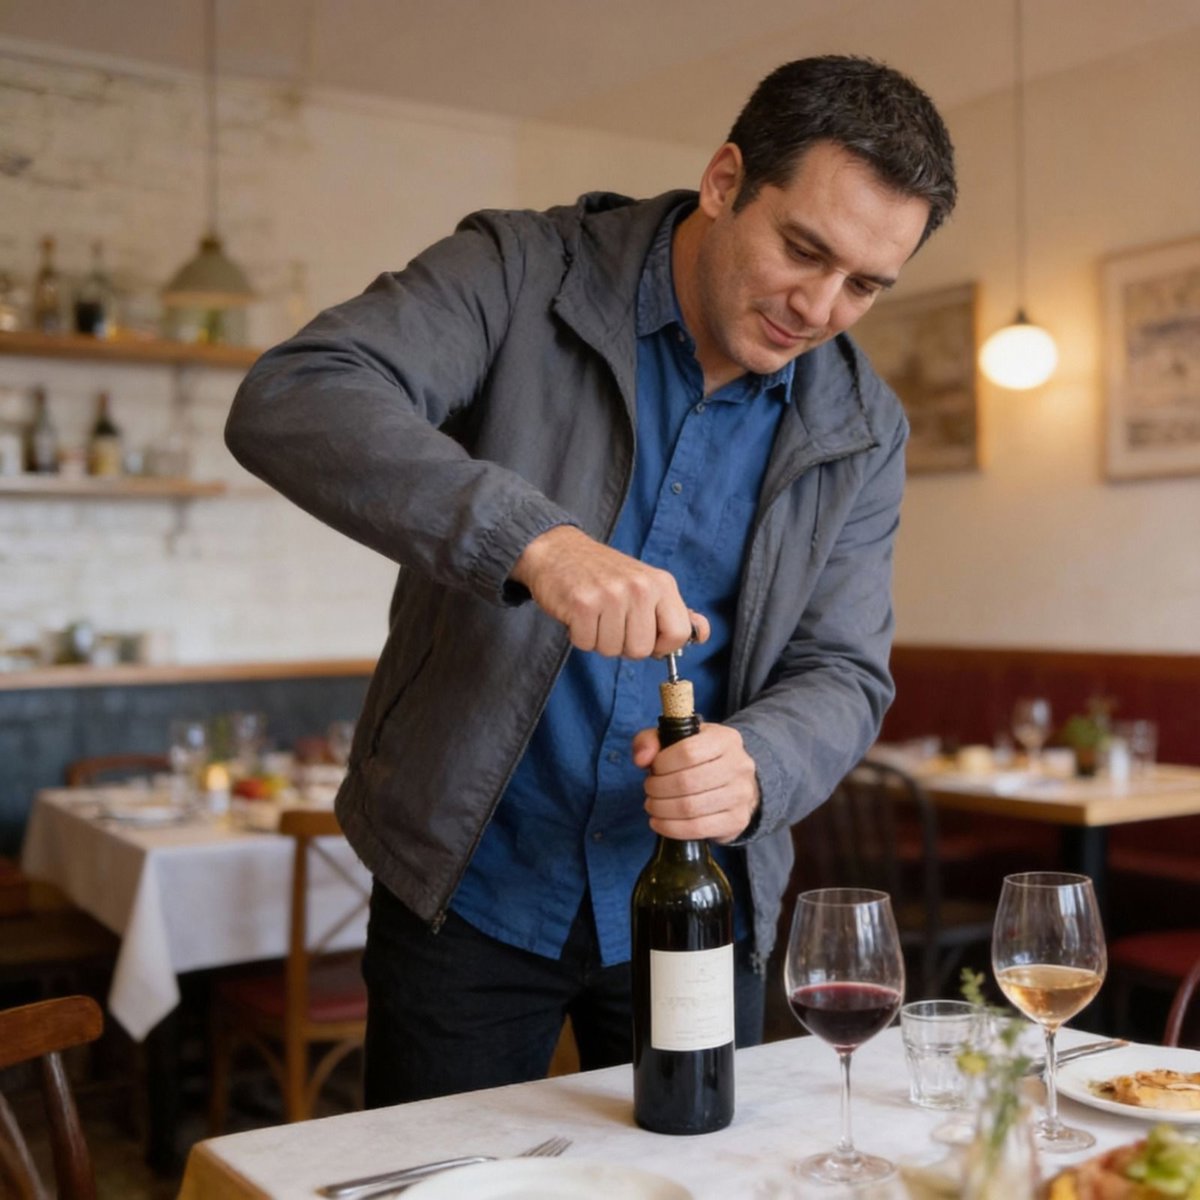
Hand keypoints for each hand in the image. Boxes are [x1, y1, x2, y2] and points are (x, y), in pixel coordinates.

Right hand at [511, 525, 709, 657]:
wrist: (558, 550)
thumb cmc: (603, 574)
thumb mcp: (647, 585)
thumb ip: (675, 612)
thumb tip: (702, 633)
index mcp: (661, 583)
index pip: (678, 635)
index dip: (660, 646)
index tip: (646, 637)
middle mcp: (639, 587)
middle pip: (641, 649)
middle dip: (623, 644)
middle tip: (611, 620)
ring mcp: (611, 595)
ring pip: (611, 650)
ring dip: (599, 639)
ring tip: (595, 614)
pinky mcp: (582, 603)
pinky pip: (586, 644)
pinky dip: (579, 635)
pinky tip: (579, 614)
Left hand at [633, 722, 759, 842]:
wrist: (732, 784)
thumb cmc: (697, 760)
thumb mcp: (673, 740)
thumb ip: (650, 740)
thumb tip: (642, 759)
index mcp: (725, 739)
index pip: (688, 751)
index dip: (662, 764)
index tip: (653, 769)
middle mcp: (740, 765)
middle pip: (687, 782)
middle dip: (658, 788)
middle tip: (649, 790)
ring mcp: (742, 794)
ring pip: (691, 807)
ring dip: (662, 809)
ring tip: (653, 805)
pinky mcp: (737, 820)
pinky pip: (698, 828)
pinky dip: (671, 828)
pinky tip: (659, 822)